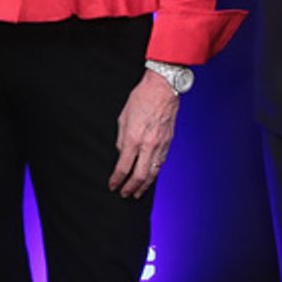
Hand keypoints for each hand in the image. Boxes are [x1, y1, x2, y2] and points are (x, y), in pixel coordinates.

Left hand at [109, 69, 179, 198]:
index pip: (123, 167)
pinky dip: (154, 173)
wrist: (163, 88)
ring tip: (137, 193)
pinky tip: (150, 177)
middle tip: (124, 194)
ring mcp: (160, 145)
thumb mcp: (123, 117)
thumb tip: (121, 153)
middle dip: (130, 188)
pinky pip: (160, 163)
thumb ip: (121, 139)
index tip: (113, 185)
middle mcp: (148, 145)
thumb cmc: (141, 98)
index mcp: (133, 138)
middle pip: (139, 176)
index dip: (117, 179)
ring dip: (144, 186)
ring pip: (153, 173)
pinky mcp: (168, 142)